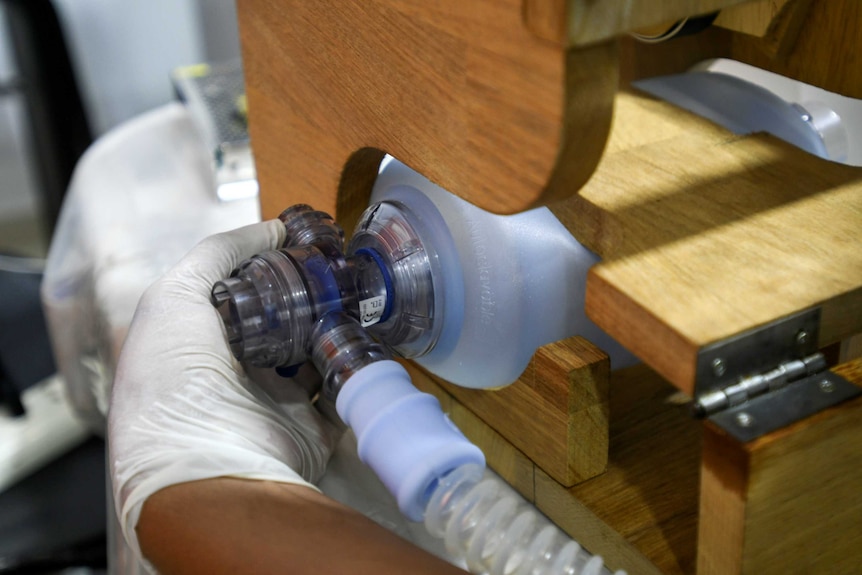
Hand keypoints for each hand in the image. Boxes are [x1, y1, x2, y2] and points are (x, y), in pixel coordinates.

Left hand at [108, 220, 339, 559]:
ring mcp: (274, 403)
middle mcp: (234, 374)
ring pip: (311, 355)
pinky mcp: (310, 427)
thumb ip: (219, 253)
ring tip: (357, 292)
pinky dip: (353, 367)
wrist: (208, 459)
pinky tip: (366, 336)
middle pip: (278, 324)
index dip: (264, 269)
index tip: (301, 242)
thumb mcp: (175, 296)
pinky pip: (338, 391)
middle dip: (306, 296)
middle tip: (337, 266)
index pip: (237, 297)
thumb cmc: (174, 375)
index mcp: (197, 345)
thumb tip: (273, 229)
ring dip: (333, 329)